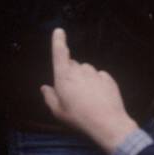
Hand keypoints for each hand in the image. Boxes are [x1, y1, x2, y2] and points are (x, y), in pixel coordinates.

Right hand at [40, 28, 138, 154]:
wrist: (108, 123)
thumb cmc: (79, 118)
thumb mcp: (58, 112)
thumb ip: (49, 97)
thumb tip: (45, 88)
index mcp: (64, 76)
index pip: (60, 53)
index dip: (58, 41)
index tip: (59, 30)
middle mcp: (79, 70)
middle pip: (73, 65)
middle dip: (71, 74)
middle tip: (73, 93)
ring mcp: (95, 73)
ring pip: (86, 71)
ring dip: (85, 79)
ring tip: (87, 98)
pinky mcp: (108, 78)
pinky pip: (99, 76)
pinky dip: (97, 83)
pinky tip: (99, 98)